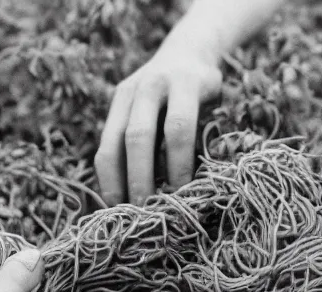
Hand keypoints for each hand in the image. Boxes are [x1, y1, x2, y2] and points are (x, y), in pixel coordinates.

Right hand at [95, 36, 222, 204]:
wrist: (184, 53)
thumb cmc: (206, 90)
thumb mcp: (215, 103)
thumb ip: (205, 133)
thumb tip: (196, 187)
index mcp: (184, 83)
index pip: (178, 127)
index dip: (179, 162)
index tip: (182, 192)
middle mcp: (150, 84)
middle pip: (138, 135)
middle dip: (140, 175)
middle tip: (146, 208)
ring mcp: (127, 92)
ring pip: (112, 140)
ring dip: (115, 178)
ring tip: (122, 208)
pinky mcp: (114, 102)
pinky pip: (105, 141)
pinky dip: (108, 171)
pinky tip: (115, 194)